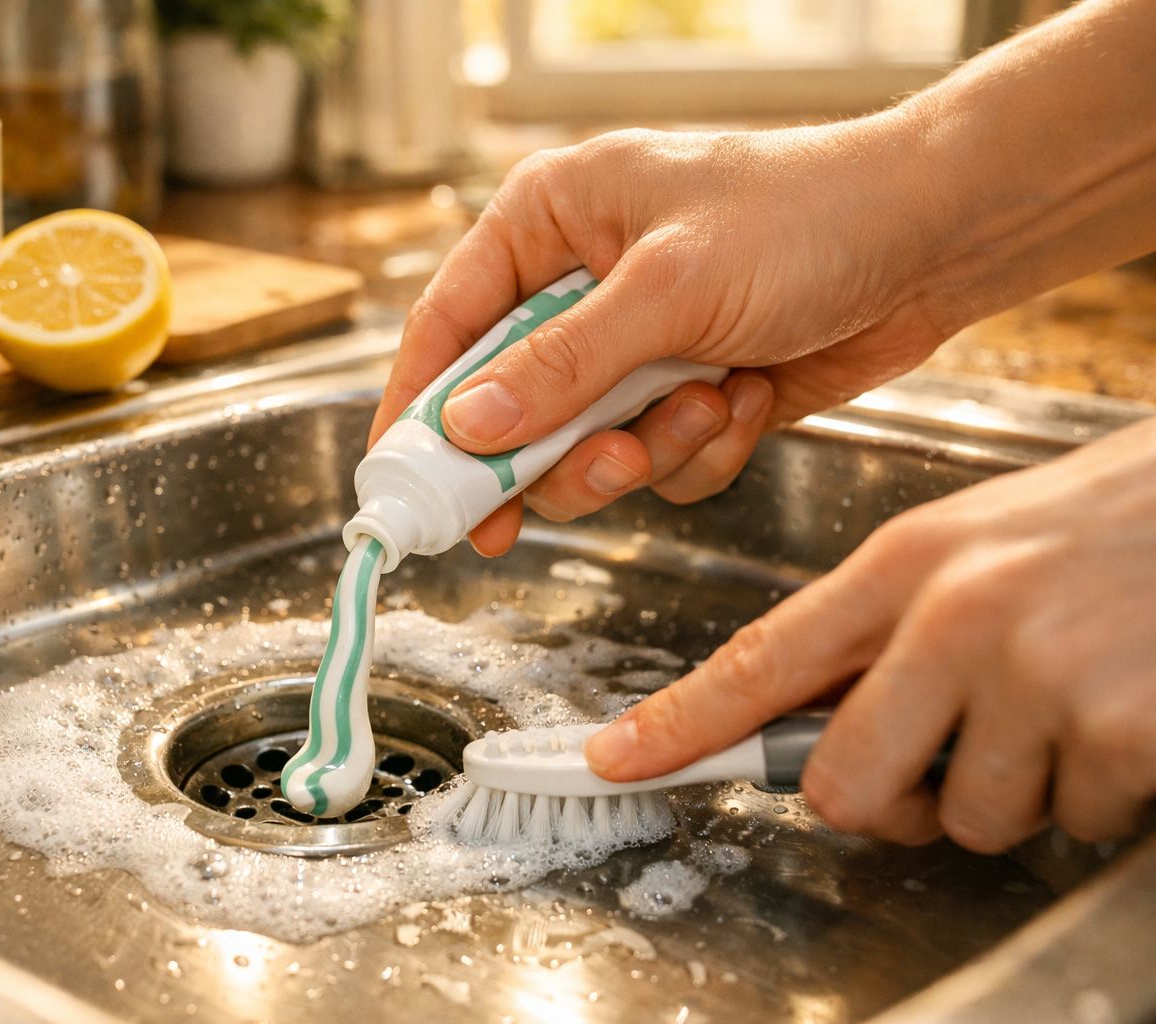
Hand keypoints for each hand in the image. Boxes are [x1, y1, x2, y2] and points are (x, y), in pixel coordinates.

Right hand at [371, 121, 952, 554]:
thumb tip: (465, 428)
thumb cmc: (806, 217)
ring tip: (706, 406)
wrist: (938, 239)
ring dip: (647, 449)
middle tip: (606, 466)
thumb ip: (561, 365)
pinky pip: (657, 463)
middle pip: (508, 410)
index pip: (447, 326)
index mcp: (548, 223)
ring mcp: (634, 348)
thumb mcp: (669, 288)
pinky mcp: (685, 395)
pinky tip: (748, 399)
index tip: (407, 486)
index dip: (419, 410)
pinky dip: (702, 450)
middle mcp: (579, 289)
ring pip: (582, 451)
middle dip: (559, 450)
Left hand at [585, 417, 1155, 850]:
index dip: (682, 723)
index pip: (764, 658)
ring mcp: (1038, 673)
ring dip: (1012, 792)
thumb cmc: (1102, 524)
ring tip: (1060, 708)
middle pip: (845, 783)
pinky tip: (1119, 714)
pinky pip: (1072, 820)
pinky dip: (1096, 791)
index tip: (622, 758)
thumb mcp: (970, 543)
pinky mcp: (1121, 729)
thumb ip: (884, 626)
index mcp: (906, 562)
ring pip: (970, 819)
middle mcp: (957, 615)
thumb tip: (814, 716)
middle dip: (884, 804)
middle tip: (933, 772)